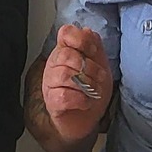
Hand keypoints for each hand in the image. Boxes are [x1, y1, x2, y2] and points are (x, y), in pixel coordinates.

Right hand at [38, 25, 111, 145]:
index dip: (81, 39)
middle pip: (65, 55)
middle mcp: (55, 65)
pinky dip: (80, 99)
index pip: (65, 33)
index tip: (93, 51)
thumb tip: (87, 31)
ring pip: (64, 75)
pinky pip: (63, 96)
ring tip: (94, 91)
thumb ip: (95, 46)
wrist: (86, 120)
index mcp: (66, 51)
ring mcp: (51, 84)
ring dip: (86, 84)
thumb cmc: (90, 91)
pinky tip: (86, 102)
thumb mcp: (100, 65)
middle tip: (99, 77)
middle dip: (89, 67)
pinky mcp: (52, 102)